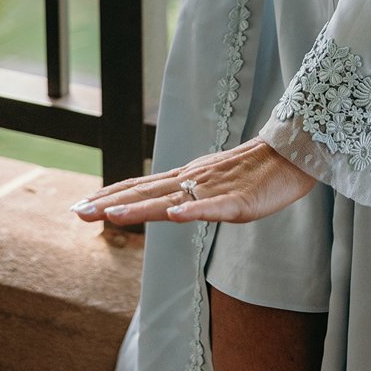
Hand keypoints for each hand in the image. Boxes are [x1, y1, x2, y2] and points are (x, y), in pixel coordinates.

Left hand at [69, 139, 317, 225]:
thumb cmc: (258, 171)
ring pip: (171, 200)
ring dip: (139, 208)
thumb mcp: (217, 184)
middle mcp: (194, 180)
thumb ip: (192, 194)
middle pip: (147, 192)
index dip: (111, 194)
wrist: (294, 154)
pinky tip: (176, 216)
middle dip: (110, 203)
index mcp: (188, 178)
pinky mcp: (238, 201)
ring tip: (110, 215)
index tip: (80, 205)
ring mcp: (214, 190)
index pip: (142, 185)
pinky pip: (213, 208)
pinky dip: (193, 211)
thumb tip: (168, 206)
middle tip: (76, 212)